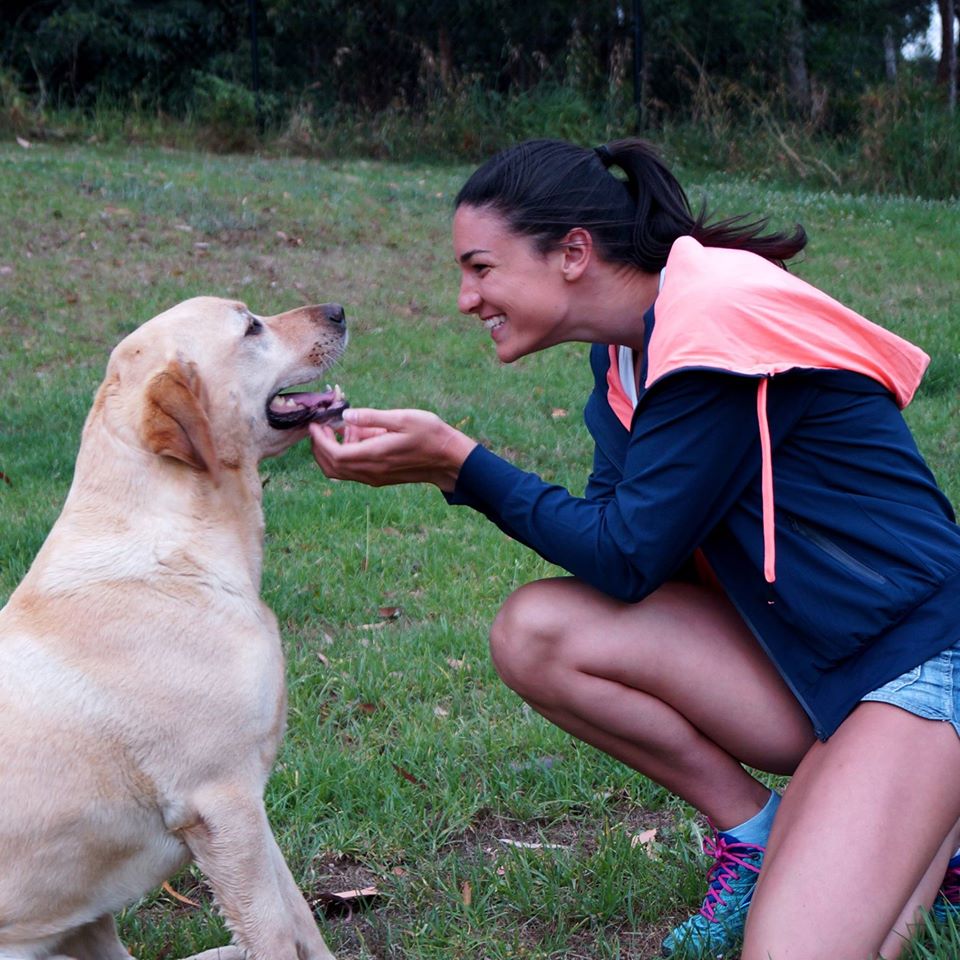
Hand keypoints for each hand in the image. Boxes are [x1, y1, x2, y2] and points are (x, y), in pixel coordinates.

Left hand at [309, 407, 477, 491]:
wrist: (449, 460)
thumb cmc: (430, 435)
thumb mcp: (403, 418)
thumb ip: (372, 417)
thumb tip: (346, 416)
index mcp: (374, 456)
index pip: (334, 454)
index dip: (319, 440)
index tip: (314, 424)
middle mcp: (371, 471)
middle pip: (331, 467)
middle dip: (319, 447)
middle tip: (319, 427)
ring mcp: (375, 477)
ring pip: (340, 471)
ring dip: (332, 452)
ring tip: (343, 428)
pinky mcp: (380, 477)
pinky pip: (353, 471)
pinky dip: (346, 456)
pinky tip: (357, 437)